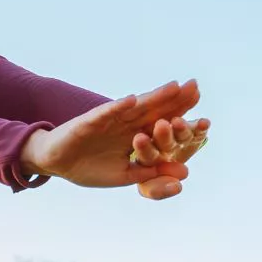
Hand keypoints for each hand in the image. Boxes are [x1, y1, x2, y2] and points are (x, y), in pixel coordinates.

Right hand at [21, 79, 209, 199]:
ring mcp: (109, 120)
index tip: (205, 117)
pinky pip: (105, 112)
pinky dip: (117, 107)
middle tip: (197, 87)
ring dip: (153, 97)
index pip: (163, 124)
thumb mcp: (126, 174)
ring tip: (174, 87)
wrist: (56, 163)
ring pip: (135, 107)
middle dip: (175, 100)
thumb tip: (185, 172)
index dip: (182, 118)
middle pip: (154, 110)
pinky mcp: (89, 121)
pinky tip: (132, 101)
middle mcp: (125, 124)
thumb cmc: (88, 167)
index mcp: (135, 136)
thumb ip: (153, 171)